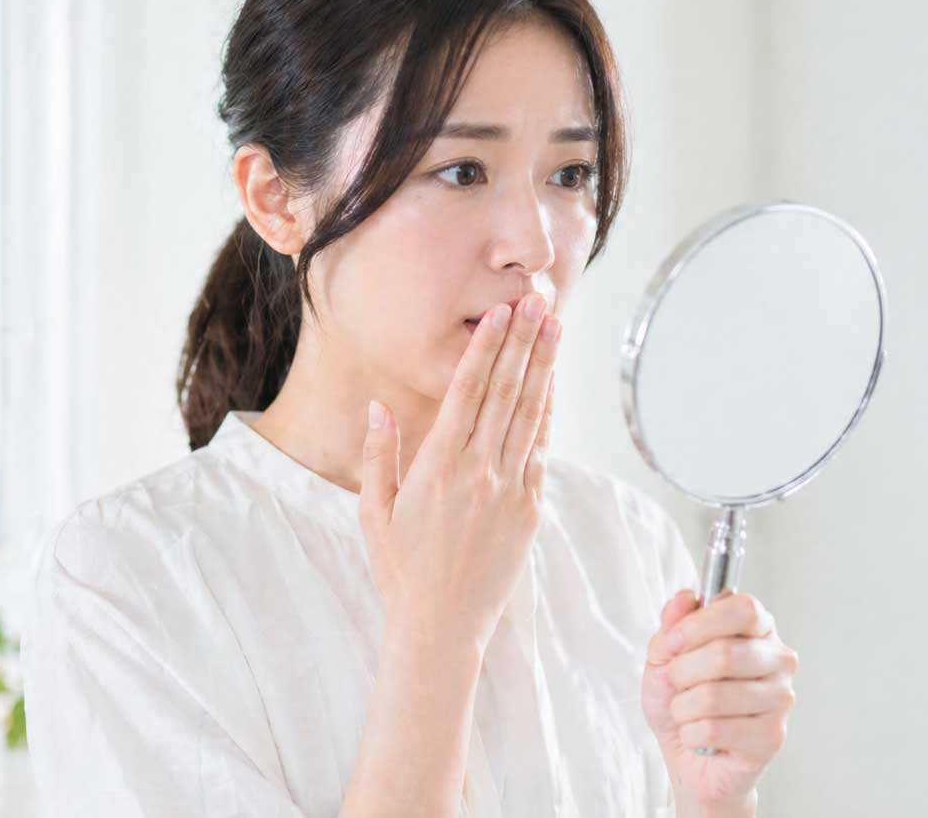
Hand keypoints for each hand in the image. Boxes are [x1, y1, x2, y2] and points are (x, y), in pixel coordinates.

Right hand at [358, 293, 559, 653]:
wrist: (442, 626)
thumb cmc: (401, 569)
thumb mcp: (374, 511)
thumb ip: (380, 454)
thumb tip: (377, 405)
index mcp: (438, 465)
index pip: (467, 390)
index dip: (487, 347)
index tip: (501, 313)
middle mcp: (479, 469)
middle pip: (506, 391)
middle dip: (523, 342)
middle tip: (538, 302)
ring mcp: (510, 489)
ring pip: (530, 414)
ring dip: (543, 367)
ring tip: (555, 328)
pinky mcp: (530, 509)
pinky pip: (541, 450)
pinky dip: (548, 414)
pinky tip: (552, 386)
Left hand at [641, 589, 798, 810]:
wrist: (685, 753)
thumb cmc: (679, 696)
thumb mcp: (663, 653)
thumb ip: (672, 624)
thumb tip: (686, 597)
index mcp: (757, 628)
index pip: (744, 609)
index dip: (701, 623)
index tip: (673, 640)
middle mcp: (778, 659)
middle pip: (725, 653)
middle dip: (682, 670)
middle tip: (674, 681)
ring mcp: (780, 699)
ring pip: (715, 695)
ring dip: (683, 705)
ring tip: (685, 710)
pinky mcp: (772, 737)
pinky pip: (715, 729)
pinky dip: (690, 732)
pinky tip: (697, 735)